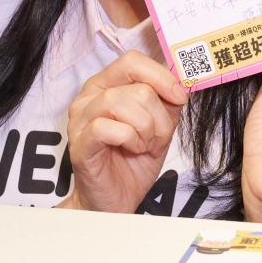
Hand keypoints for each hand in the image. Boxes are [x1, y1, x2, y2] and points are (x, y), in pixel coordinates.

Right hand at [61, 51, 188, 213]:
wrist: (115, 201)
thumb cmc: (131, 163)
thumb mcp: (159, 128)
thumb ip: (167, 103)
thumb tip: (182, 84)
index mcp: (106, 86)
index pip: (132, 62)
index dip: (161, 77)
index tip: (179, 97)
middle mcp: (89, 97)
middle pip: (135, 87)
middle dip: (158, 116)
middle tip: (157, 138)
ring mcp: (80, 120)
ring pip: (120, 102)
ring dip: (144, 128)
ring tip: (143, 145)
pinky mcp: (79, 143)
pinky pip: (107, 127)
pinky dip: (129, 138)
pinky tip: (131, 150)